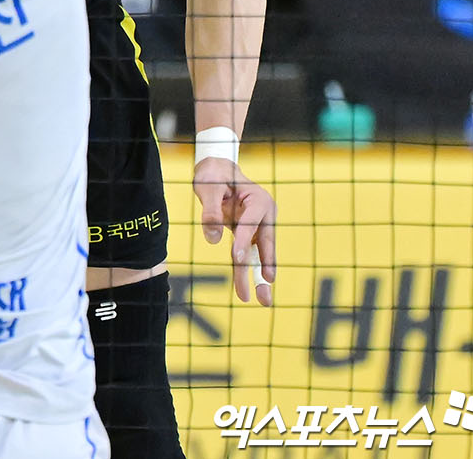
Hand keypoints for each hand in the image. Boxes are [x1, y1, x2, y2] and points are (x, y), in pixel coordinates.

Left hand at [193, 159, 276, 305]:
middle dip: (263, 270)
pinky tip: (248, 289)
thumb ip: (210, 209)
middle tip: (263, 296)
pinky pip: (249, 254)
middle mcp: (264, 215)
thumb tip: (212, 238)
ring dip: (258, 278)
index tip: (236, 258)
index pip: (250, 223)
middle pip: (263, 245)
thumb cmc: (214, 175)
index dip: (242, 240)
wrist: (218, 170)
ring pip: (258, 254)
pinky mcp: (250, 235)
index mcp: (258, 200)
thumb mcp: (208, 186)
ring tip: (263, 302)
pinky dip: (248, 270)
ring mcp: (259, 226)